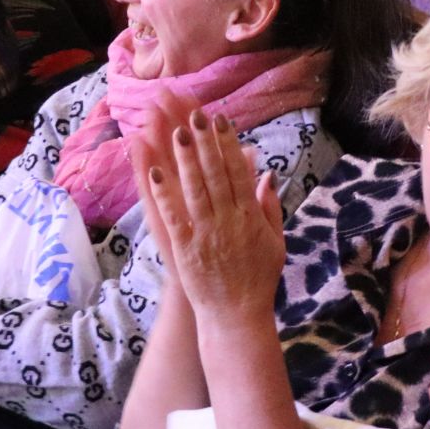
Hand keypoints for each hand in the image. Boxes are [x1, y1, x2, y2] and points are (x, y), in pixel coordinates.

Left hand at [134, 109, 284, 333]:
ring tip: (174, 130)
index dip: (228, 144)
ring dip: (184, 158)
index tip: (220, 120)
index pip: (239, 172)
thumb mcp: (274, 242)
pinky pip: (173, 215)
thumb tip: (267, 175)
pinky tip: (155, 169)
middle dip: (204, 142)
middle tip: (193, 113)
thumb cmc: (258, 279)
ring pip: (194, 188)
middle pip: (215, 173)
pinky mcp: (185, 247)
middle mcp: (229, 221)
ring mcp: (205, 234)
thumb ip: (270, 207)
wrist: (236, 315)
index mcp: (250, 217)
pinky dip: (164, 192)